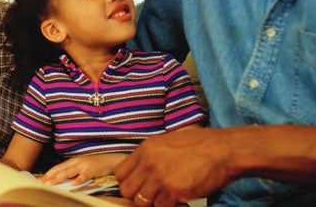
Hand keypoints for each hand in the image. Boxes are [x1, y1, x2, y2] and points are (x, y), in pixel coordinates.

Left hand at [40, 153, 126, 185]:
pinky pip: (85, 175)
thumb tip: (62, 182)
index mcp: (73, 162)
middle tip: (41, 183)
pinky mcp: (93, 169)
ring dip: (59, 177)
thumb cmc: (97, 166)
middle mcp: (77, 162)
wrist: (112, 161)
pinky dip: (79, 179)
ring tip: (51, 183)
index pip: (58, 167)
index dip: (48, 173)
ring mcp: (84, 165)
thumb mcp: (82, 168)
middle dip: (50, 176)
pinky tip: (73, 184)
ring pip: (69, 171)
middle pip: (60, 169)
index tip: (39, 180)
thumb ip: (73, 174)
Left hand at [114, 128, 234, 206]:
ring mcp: (161, 178)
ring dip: (152, 203)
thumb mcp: (167, 142)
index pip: (120, 172)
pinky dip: (167, 206)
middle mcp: (149, 163)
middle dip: (136, 195)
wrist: (223, 150)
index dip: (127, 182)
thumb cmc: (200, 144)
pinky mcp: (174, 192)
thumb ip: (150, 156)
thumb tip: (140, 171)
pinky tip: (176, 200)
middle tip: (150, 195)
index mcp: (145, 149)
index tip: (136, 186)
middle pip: (127, 190)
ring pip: (142, 202)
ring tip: (165, 197)